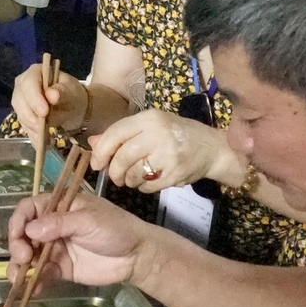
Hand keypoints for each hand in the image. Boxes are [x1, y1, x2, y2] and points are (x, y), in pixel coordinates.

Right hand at [7, 190, 159, 290]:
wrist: (137, 256)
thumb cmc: (116, 229)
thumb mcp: (89, 221)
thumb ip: (60, 224)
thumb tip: (30, 230)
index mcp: (59, 207)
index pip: (30, 209)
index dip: (19, 221)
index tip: (18, 235)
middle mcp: (53, 227)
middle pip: (24, 234)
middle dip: (18, 246)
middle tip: (25, 257)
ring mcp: (56, 249)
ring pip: (29, 257)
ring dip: (21, 267)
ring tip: (21, 277)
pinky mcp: (61, 269)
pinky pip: (42, 275)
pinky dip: (34, 281)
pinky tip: (34, 288)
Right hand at [9, 65, 88, 144]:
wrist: (74, 107)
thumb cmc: (73, 94)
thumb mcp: (72, 91)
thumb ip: (62, 92)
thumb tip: (52, 95)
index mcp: (35, 73)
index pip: (29, 84)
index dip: (34, 98)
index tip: (44, 112)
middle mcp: (23, 86)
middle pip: (19, 101)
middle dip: (31, 117)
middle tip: (43, 128)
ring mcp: (21, 102)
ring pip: (21, 116)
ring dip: (33, 129)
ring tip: (47, 139)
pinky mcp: (24, 117)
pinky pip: (25, 128)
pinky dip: (34, 138)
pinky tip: (44, 144)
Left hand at [88, 108, 225, 192]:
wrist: (212, 148)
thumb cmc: (177, 134)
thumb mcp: (151, 126)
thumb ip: (122, 133)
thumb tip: (93, 142)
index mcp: (150, 118)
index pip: (116, 133)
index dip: (102, 151)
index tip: (97, 163)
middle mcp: (159, 134)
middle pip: (123, 156)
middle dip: (114, 171)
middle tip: (115, 177)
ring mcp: (169, 154)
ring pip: (134, 173)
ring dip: (128, 181)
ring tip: (132, 179)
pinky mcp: (175, 173)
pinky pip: (148, 186)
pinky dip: (143, 188)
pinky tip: (148, 182)